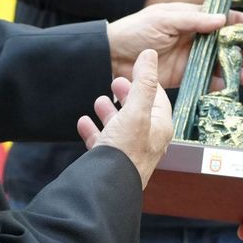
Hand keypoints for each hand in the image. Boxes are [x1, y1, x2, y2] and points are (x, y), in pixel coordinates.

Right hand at [77, 49, 171, 187]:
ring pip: (120, 126)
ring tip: (99, 101)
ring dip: (109, 111)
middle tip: (114, 82)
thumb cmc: (125, 150)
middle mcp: (147, 141)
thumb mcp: (136, 110)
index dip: (146, 82)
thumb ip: (143, 82)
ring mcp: (129, 153)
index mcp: (159, 128)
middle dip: (126, 95)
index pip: (158, 99)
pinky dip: (94, 130)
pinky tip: (83, 122)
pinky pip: (103, 142)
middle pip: (139, 111)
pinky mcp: (111, 163)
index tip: (133, 70)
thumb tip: (150, 55)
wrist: (106, 188)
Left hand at [107, 3, 242, 89]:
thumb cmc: (136, 30)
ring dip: (236, 67)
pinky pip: (206, 79)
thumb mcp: (164, 19)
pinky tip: (232, 84)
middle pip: (225, 43)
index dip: (239, 21)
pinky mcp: (183, 75)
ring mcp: (189, 57)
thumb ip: (193, 19)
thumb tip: (221, 19)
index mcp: (189, 18)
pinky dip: (219, 82)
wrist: (112, 56)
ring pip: (219, 62)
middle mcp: (193, 37)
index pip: (220, 17)